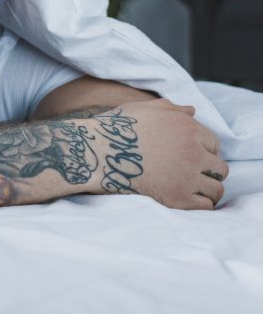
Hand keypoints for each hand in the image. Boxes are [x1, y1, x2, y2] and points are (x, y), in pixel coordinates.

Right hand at [88, 98, 227, 209]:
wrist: (94, 153)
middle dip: (207, 170)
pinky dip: (199, 204)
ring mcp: (186, 176)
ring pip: (216, 188)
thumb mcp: (141, 109)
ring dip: (205, 188)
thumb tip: (192, 111)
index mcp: (187, 128)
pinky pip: (205, 205)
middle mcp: (192, 151)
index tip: (191, 157)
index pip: (214, 143)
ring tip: (190, 189)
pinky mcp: (177, 197)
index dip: (203, 150)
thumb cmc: (113, 129)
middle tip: (190, 174)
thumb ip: (170, 108)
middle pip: (219, 167)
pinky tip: (185, 199)